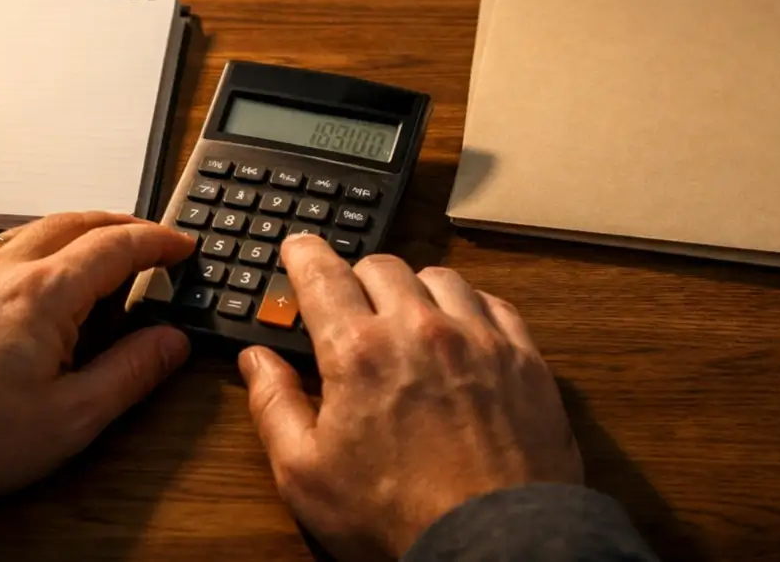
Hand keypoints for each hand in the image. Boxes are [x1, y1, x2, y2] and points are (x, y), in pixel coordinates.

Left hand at [0, 211, 194, 503]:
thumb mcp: (70, 418)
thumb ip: (129, 373)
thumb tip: (170, 342)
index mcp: (45, 293)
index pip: (117, 246)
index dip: (157, 241)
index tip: (180, 245)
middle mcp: (3, 268)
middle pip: (75, 222)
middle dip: (119, 224)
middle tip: (147, 239)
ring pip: (30, 228)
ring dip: (72, 230)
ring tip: (93, 250)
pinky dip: (26, 244)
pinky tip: (24, 268)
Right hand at [239, 235, 581, 560]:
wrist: (495, 547)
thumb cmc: (398, 518)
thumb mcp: (306, 473)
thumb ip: (273, 406)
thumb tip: (256, 361)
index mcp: (358, 350)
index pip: (321, 271)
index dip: (302, 253)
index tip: (297, 249)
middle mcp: (419, 328)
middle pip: (381, 265)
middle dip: (356, 277)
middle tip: (349, 306)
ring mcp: (477, 338)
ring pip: (439, 277)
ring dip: (414, 289)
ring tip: (406, 317)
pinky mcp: (523, 358)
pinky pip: (492, 304)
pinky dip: (469, 306)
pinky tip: (461, 331)